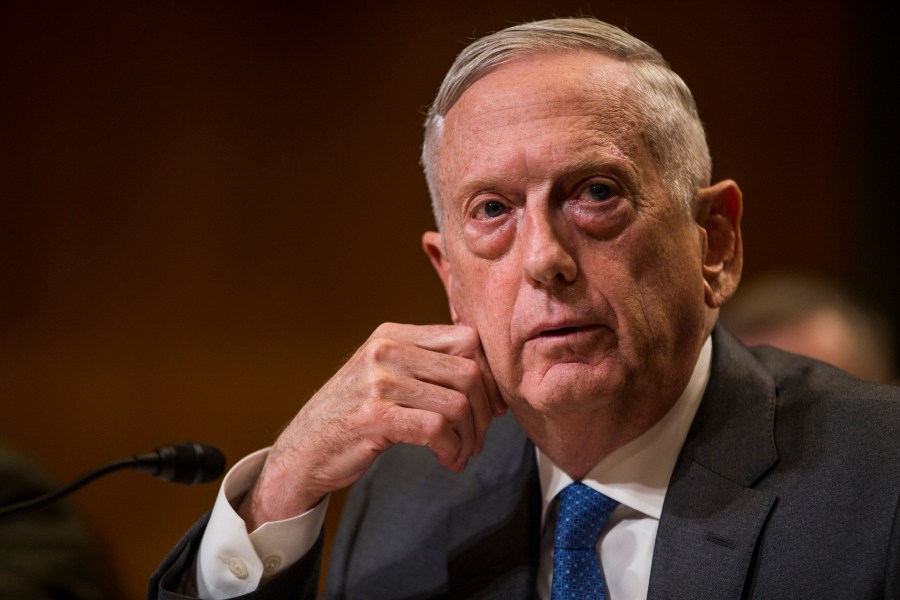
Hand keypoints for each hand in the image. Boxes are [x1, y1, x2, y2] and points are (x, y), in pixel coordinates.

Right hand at [238, 323, 505, 528]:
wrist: (302, 450)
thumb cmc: (353, 415)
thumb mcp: (386, 375)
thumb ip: (426, 365)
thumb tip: (489, 377)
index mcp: (392, 334)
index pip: (466, 339)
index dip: (489, 373)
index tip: (491, 405)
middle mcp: (385, 349)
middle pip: (468, 371)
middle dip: (483, 412)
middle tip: (478, 438)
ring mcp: (378, 381)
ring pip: (457, 402)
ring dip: (469, 437)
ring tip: (461, 453)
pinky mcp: (374, 416)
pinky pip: (437, 429)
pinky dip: (451, 449)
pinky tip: (447, 460)